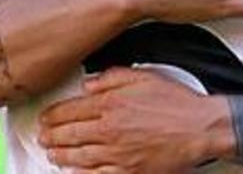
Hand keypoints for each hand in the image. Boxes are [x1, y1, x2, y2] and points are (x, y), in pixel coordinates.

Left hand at [38, 67, 233, 172]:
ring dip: (61, 155)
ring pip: (79, 156)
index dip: (53, 115)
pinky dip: (81, 173)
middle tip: (42, 136)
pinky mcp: (128, 171)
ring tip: (52, 153)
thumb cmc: (176, 103)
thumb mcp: (143, 77)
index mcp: (110, 105)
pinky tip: (74, 171)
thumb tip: (89, 84)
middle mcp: (109, 130)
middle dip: (51, 136)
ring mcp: (117, 153)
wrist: (199, 129)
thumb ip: (112, 78)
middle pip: (70, 135)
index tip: (45, 117)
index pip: (71, 110)